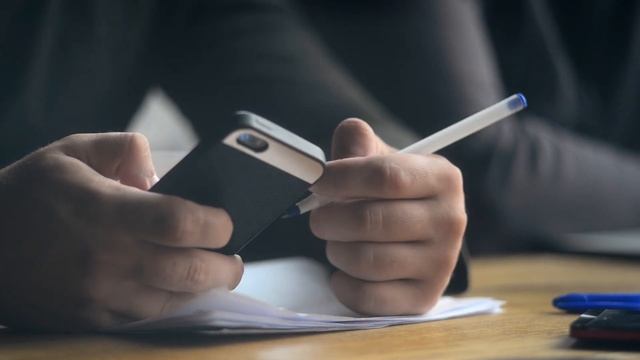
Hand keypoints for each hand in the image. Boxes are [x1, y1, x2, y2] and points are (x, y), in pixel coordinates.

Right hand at [0, 133, 241, 330]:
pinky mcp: (90, 320)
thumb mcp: (71, 151)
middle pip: (189, 271)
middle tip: (233, 259)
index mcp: (104, 211)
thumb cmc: (27, 194)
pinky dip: (171, 306)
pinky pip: (147, 319)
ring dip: (203, 290)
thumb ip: (124, 149)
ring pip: (174, 302)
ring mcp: (99, 295)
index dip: (215, 224)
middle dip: (225, 268)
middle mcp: (106, 258)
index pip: (179, 222)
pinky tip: (178, 291)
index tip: (226, 222)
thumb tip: (161, 173)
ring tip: (213, 274)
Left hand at [310, 119, 465, 314]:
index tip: (316, 182)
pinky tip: (343, 271)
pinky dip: (343, 284)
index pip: (384, 176)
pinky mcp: (424, 298)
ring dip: (335, 250)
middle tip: (318, 217)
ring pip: (366, 260)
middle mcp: (451, 221)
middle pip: (371, 220)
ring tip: (335, 241)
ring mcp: (440, 264)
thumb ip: (359, 143)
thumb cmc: (392, 192)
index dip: (340, 178)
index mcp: (443, 178)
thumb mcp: (379, 159)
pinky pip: (368, 297)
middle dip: (329, 219)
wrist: (418, 235)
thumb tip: (350, 135)